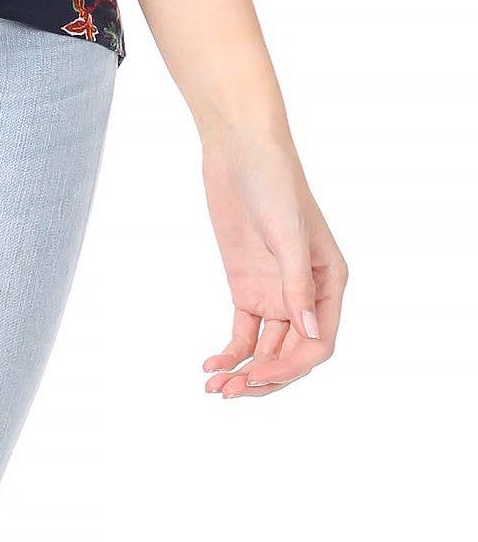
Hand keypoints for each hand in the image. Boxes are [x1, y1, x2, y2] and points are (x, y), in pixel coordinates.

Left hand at [197, 124, 347, 398]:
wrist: (239, 150)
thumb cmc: (274, 181)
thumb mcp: (286, 231)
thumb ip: (296, 282)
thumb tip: (308, 331)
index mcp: (329, 282)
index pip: (319, 342)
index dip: (292, 365)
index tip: (259, 375)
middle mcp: (305, 293)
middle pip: (291, 352)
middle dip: (265, 377)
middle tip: (232, 391)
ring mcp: (275, 291)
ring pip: (266, 348)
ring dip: (245, 371)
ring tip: (216, 389)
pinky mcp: (246, 285)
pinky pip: (243, 331)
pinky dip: (230, 351)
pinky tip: (211, 366)